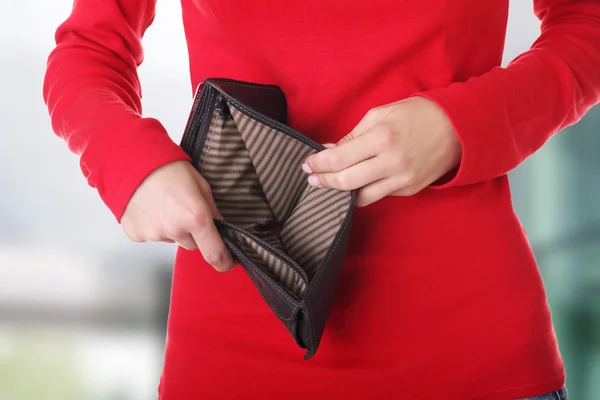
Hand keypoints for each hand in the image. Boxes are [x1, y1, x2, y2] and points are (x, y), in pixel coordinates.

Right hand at [121, 160, 234, 271]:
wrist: (133, 162)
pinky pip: (151, 237)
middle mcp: (174, 230)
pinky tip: (151, 208)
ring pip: (172, 240)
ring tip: (165, 205)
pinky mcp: (136, 234)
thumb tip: (219, 226)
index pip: (214, 253)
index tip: (228, 262)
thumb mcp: (201, 185)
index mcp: (195, 218)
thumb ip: (212, 210)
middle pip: (193, 244)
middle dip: (194, 232)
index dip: (224, 261)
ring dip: (173, 229)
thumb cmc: (168, 168)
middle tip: (185, 209)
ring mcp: (153, 234)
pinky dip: (154, 227)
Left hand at [302, 97, 461, 206]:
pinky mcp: (409, 190)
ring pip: (361, 197)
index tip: (306, 164)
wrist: (457, 128)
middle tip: (312, 179)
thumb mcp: (380, 115)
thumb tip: (329, 151)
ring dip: (341, 192)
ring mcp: (402, 180)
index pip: (338, 158)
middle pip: (346, 182)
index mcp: (382, 138)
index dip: (318, 164)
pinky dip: (362, 192)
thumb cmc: (416, 115)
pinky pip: (379, 195)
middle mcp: (391, 162)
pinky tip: (354, 184)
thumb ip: (353, 136)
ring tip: (328, 185)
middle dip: (324, 182)